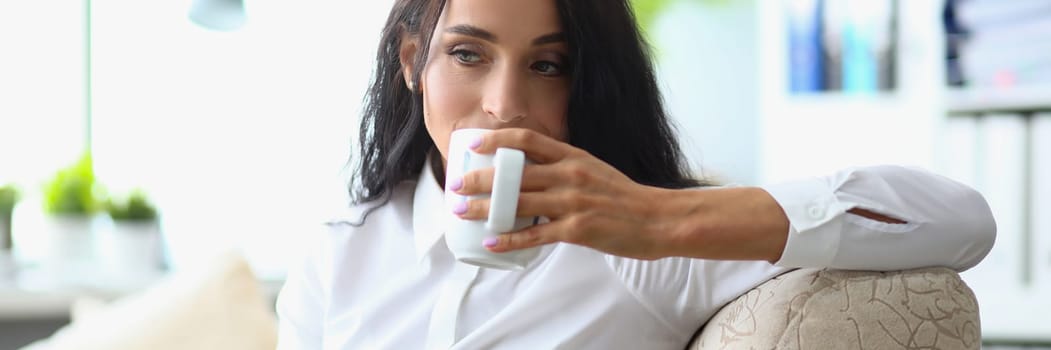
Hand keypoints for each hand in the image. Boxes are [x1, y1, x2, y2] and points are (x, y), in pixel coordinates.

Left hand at [451, 128, 675, 259]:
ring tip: (461, 210)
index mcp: (573, 157)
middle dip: (479, 177)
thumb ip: (563, 168)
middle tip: (456, 183)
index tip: (472, 142)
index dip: (496, 139)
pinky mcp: (577, 229)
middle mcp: (570, 175)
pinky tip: (491, 242)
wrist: (659, 219)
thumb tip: (529, 173)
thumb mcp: (593, 170)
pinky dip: (509, 239)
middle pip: (514, 173)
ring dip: (484, 207)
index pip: (527, 140)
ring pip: (518, 203)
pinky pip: (535, 234)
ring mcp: (573, 202)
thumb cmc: (624, 197)